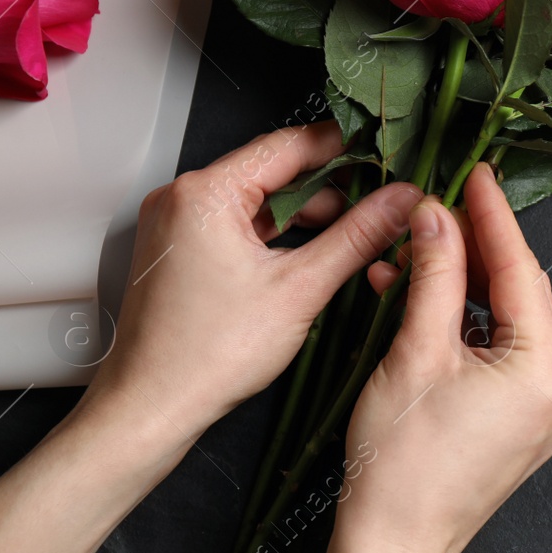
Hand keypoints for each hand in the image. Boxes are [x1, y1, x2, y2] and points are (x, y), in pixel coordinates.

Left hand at [86, 122, 420, 435]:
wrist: (150, 408)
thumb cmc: (207, 356)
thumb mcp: (300, 288)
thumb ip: (358, 236)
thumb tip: (402, 200)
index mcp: (205, 192)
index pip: (290, 144)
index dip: (345, 146)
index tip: (385, 151)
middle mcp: (182, 197)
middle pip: (274, 169)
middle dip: (330, 186)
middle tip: (381, 199)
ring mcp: (176, 223)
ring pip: (258, 198)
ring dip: (306, 212)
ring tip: (354, 234)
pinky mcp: (179, 249)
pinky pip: (237, 223)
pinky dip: (276, 233)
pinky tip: (312, 254)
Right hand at [304, 163, 551, 552]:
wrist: (391, 548)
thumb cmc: (399, 467)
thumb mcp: (414, 352)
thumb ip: (434, 275)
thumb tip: (436, 216)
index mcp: (546, 370)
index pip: (521, 269)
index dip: (492, 216)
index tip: (474, 173)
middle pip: (521, 293)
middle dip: (475, 249)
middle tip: (436, 206)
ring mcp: (548, 410)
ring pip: (510, 321)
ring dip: (464, 286)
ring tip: (413, 254)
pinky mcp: (526, 422)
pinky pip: (503, 353)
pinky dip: (467, 325)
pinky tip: (426, 301)